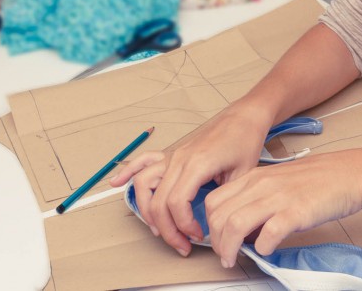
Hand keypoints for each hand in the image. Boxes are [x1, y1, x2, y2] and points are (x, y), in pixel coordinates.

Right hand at [108, 105, 271, 255]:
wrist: (244, 116)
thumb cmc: (245, 140)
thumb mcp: (243, 175)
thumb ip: (224, 200)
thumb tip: (216, 226)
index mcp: (197, 164)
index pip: (176, 203)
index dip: (183, 226)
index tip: (197, 236)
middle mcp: (179, 159)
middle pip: (158, 200)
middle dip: (167, 229)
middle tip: (182, 245)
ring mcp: (173, 154)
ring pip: (144, 185)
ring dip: (147, 210)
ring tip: (159, 229)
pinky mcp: (172, 152)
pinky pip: (143, 161)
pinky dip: (127, 172)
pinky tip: (116, 183)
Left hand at [204, 149, 361, 266]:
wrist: (351, 173)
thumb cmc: (319, 179)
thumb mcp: (279, 181)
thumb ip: (258, 198)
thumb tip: (244, 229)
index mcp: (255, 177)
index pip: (213, 201)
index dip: (210, 225)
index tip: (218, 240)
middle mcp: (261, 185)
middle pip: (218, 215)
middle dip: (216, 242)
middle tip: (226, 255)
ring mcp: (278, 197)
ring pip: (235, 224)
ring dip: (229, 248)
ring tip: (235, 259)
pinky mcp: (297, 211)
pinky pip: (268, 233)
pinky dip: (262, 247)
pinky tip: (267, 249)